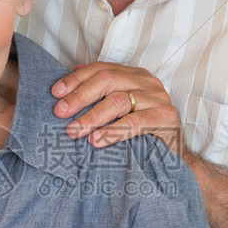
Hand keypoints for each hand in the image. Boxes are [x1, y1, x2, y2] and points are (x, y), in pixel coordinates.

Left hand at [51, 61, 184, 153]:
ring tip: (74, 131)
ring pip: (119, 100)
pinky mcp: (167, 118)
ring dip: (92, 116)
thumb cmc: (140, 134)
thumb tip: (68, 79)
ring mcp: (159, 98)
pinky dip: (113, 131)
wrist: (173, 159)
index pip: (100, 69)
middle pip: (108, 80)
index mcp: (134, 75)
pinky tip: (96, 140)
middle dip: (80, 96)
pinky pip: (136, 122)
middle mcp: (147, 82)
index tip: (55, 93)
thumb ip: (98, 95)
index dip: (76, 79)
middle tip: (60, 113)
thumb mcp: (117, 112)